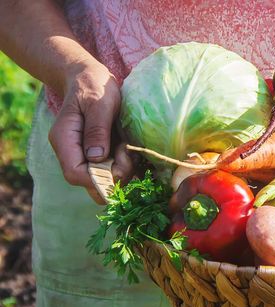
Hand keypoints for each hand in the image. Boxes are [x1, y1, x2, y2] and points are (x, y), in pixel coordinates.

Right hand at [48, 60, 134, 203]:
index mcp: (64, 139)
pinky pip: (110, 171)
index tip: (122, 163)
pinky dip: (124, 167)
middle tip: (129, 156)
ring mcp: (83, 155)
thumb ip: (98, 129)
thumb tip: (96, 157)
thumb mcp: (99, 102)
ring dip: (122, 172)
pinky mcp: (97, 155)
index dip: (99, 178)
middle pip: (88, 182)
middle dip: (114, 177)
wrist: (90, 78)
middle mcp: (71, 152)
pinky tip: (132, 152)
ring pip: (102, 180)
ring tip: (130, 149)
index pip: (74, 174)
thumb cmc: (94, 85)